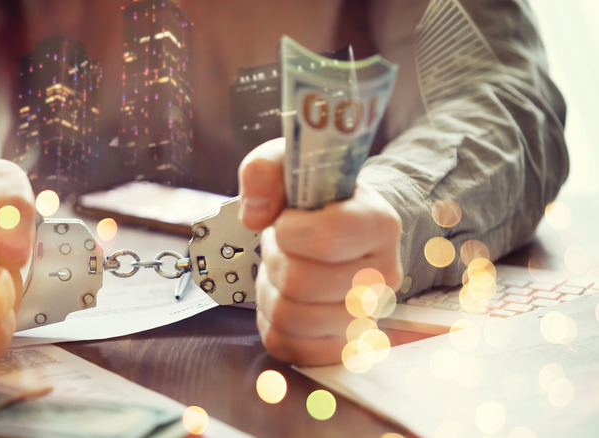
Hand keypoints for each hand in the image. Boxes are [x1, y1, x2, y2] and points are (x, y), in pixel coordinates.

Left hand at [238, 138, 402, 365]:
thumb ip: (266, 170)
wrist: (340, 228)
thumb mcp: (291, 164)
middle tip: (282, 244)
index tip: (287, 218)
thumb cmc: (315, 198)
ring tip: (283, 268)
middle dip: (273, 258)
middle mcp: (384, 274)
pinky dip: (271, 321)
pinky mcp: (342, 345)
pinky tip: (284, 296)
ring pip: (290, 318)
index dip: (289, 229)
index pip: (327, 237)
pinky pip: (288, 345)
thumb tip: (254, 213)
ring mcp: (366, 316)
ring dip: (270, 289)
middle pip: (300, 281)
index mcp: (380, 224)